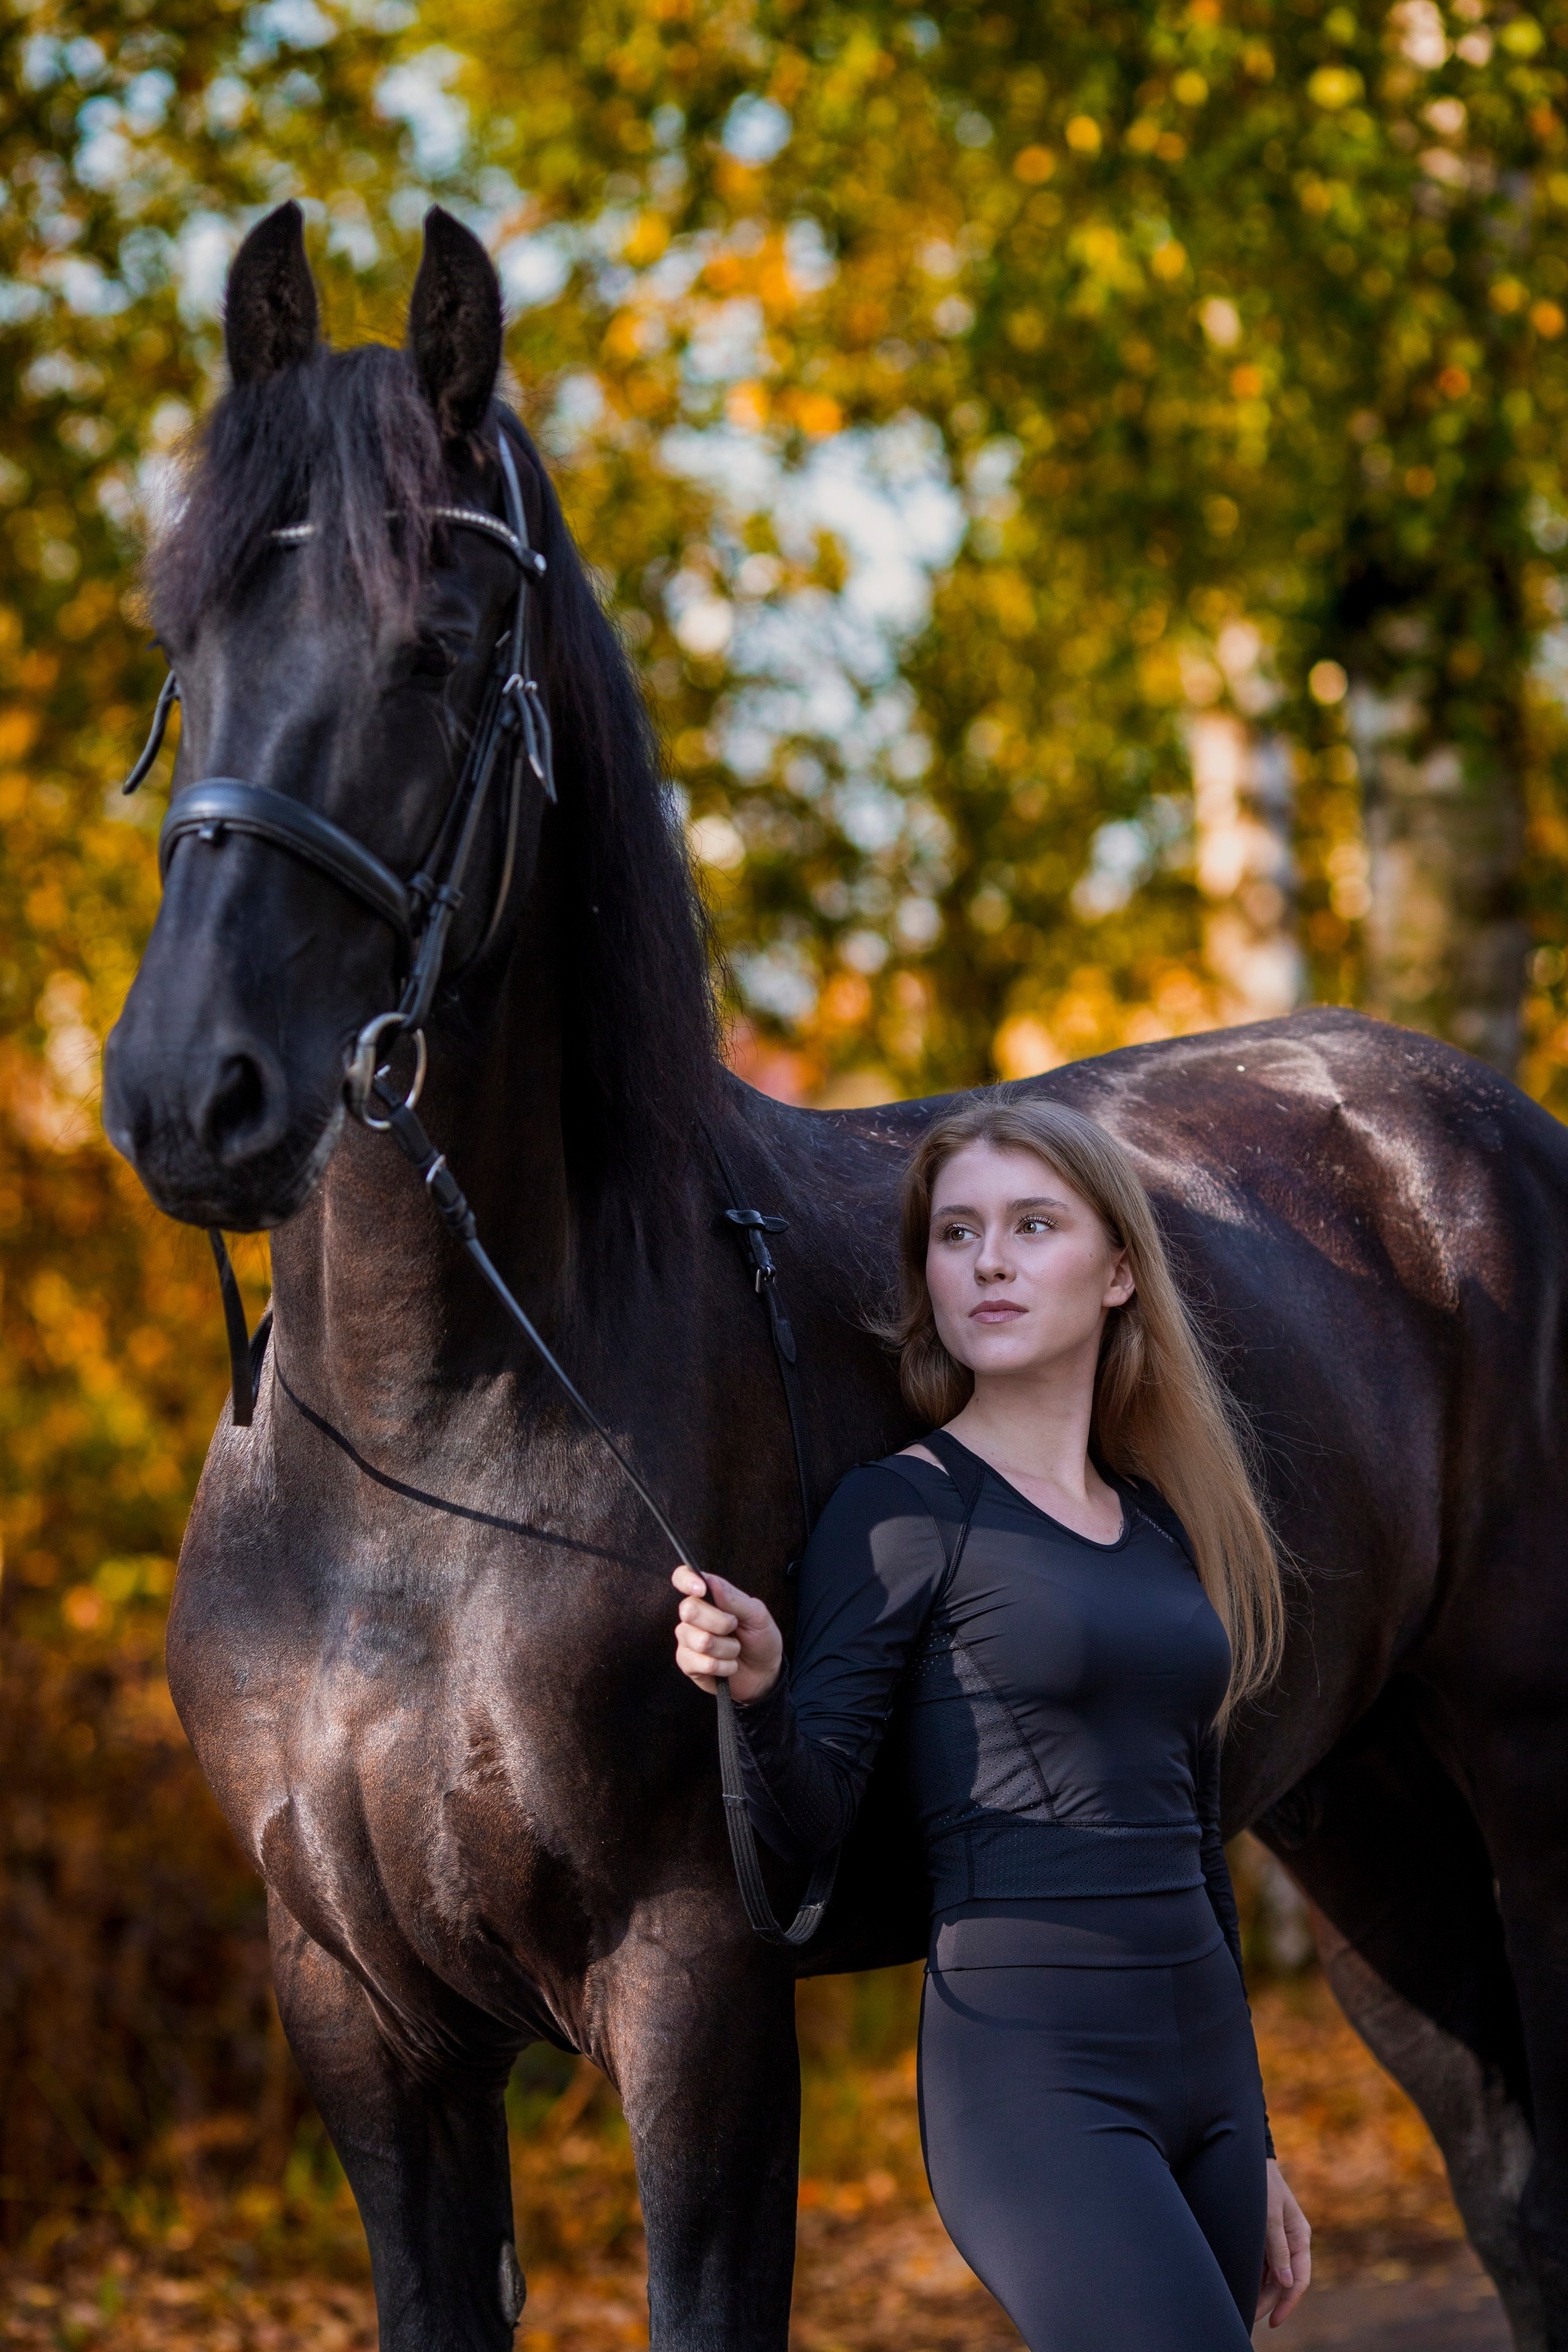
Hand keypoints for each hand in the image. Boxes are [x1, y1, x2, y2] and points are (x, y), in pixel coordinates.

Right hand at [672, 1565, 783, 1704]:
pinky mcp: (688, 1663)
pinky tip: (729, 1666)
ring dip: (727, 1649)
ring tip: (734, 1650)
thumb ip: (734, 1599)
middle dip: (721, 1623)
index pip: (682, 1577)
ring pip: (700, 1640)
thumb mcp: (757, 1615)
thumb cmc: (761, 1638)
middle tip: (735, 1628)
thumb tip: (710, 1582)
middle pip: (689, 1610)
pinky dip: (724, 1666)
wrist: (764, 1673)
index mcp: (708, 1596)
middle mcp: (693, 1615)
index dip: (686, 1580)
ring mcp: (688, 1640)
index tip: (701, 1589)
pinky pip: (702, 1663)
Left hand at [1255, 2159, 1310, 2326]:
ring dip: (1263, 2292)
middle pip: (1286, 2281)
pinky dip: (1258, 2278)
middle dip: (1271, 2302)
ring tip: (1247, 2309)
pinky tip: (1246, 2287)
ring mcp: (1280, 2240)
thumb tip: (1286, 2284)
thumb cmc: (1261, 2184)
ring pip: (1275, 2275)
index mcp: (1301, 2237)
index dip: (1287, 2303)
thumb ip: (1278, 2248)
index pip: (1300, 2279)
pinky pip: (1266, 2264)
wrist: (1249, 2158)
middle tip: (1252, 2318)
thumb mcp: (1269, 2215)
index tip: (1273, 2321)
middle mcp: (1293, 2241)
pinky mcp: (1267, 2237)